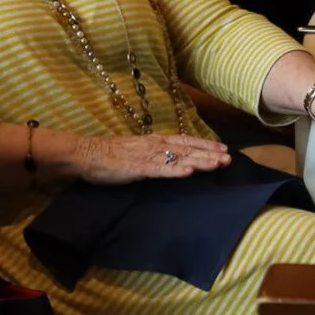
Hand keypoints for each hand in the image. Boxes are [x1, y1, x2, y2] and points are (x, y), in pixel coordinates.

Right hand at [72, 134, 230, 184]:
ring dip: (200, 161)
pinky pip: (161, 170)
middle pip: (188, 149)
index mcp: (155, 141)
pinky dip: (176, 171)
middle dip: (210, 154)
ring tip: (218, 164)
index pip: (185, 141)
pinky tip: (190, 173)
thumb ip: (153, 154)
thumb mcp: (136, 151)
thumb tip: (169, 158)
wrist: (85, 153)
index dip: (205, 144)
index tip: (223, 149)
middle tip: (229, 159)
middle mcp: (155, 145)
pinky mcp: (138, 168)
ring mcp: (148, 156)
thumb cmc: (109, 154)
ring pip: (180, 158)